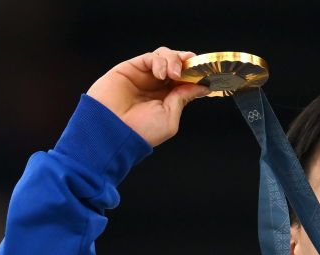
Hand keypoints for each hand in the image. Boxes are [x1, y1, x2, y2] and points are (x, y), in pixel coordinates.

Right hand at [87, 47, 209, 146]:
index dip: (195, 74)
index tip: (205, 73)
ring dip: (175, 60)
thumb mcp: (170, 118)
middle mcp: (156, 86)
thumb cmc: (140, 132)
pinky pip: (151, 57)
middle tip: (193, 68)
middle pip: (177, 64)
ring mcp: (144, 76)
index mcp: (166, 99)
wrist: (113, 132)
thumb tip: (200, 86)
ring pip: (165, 56)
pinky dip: (160, 61)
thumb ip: (182, 99)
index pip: (185, 80)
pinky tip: (162, 74)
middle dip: (187, 63)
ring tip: (175, 74)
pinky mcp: (131, 68)